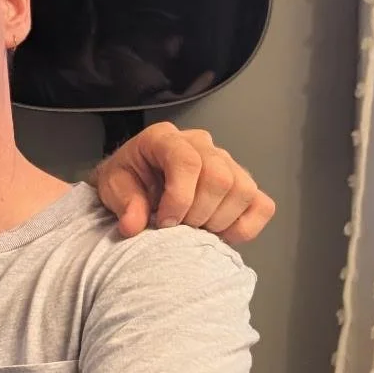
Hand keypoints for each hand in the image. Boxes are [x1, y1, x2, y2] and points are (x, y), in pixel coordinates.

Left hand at [94, 123, 274, 244]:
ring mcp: (227, 162)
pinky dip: (244, 227)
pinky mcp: (242, 183)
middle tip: (178, 228)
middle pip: (220, 177)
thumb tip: (134, 225)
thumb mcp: (112, 188)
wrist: (135, 182)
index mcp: (165, 139)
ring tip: (194, 230)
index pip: (187, 161)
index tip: (165, 222)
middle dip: (198, 213)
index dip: (180, 198)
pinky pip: (262, 205)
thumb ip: (124, 204)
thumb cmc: (126, 181)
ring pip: (244, 189)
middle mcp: (201, 144)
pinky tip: (219, 234)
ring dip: (219, 220)